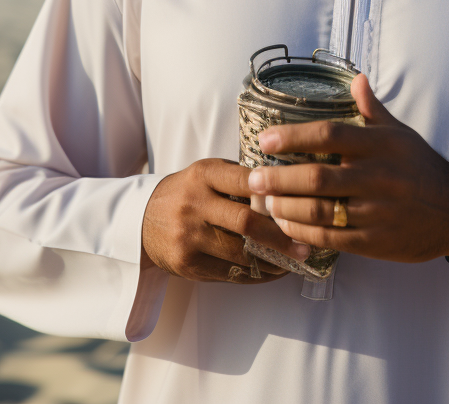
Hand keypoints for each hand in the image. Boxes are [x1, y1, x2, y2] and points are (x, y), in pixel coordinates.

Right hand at [141, 158, 309, 283]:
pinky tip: (273, 272)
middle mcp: (194, 204)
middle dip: (280, 237)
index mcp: (204, 174)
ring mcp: (188, 237)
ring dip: (272, 261)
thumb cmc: (191, 192)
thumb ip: (240, 180)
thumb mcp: (209, 174)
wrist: (143, 218)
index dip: (275, 193)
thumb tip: (286, 192)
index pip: (246, 181)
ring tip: (295, 261)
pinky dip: (256, 275)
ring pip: (240, 253)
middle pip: (246, 222)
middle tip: (304, 246)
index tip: (301, 204)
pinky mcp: (187, 264)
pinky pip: (229, 274)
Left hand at [246, 74, 448, 263]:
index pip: (329, 135)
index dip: (293, 137)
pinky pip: (332, 239)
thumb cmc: (421, 167)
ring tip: (265, 204)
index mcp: (381, 144)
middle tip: (253, 179)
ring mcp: (377, 211)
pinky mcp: (376, 241)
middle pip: (318, 177)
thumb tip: (355, 78)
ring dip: (286, 209)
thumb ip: (372, 108)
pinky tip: (286, 227)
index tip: (265, 140)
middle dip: (279, 179)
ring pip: (321, 211)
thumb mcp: (400, 133)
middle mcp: (379, 176)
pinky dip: (304, 233)